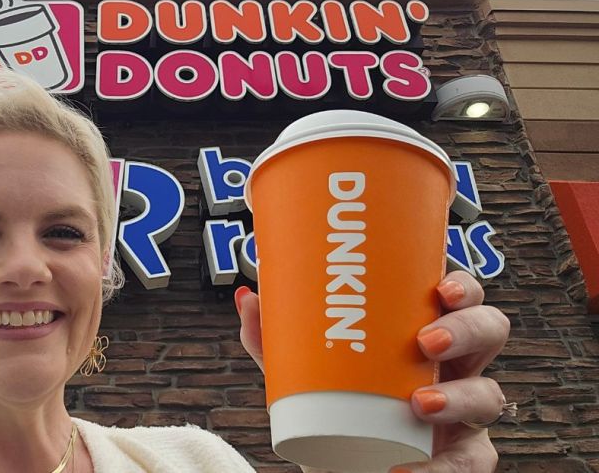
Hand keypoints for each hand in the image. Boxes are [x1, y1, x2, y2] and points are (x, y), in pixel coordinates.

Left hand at [234, 270, 510, 472]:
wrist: (343, 468)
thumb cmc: (333, 411)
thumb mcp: (300, 376)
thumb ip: (274, 341)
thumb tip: (248, 297)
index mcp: (420, 334)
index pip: (457, 297)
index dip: (462, 286)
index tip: (440, 287)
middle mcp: (451, 367)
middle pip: (489, 331)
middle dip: (468, 328)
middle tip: (426, 341)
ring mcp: (463, 413)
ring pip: (491, 394)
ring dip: (461, 395)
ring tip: (420, 403)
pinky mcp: (464, 459)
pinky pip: (474, 460)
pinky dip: (446, 466)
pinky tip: (415, 468)